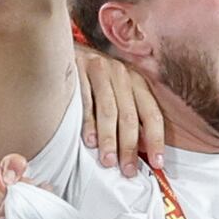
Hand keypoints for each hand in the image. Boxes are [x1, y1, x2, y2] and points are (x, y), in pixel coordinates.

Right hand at [78, 51, 174, 166]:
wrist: (61, 48)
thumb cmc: (92, 79)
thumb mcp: (117, 91)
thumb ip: (129, 115)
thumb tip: (140, 152)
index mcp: (137, 82)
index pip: (152, 114)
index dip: (156, 140)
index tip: (157, 163)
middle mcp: (121, 74)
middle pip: (130, 116)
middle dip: (129, 146)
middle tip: (126, 170)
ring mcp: (100, 70)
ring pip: (109, 110)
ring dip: (109, 139)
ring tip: (107, 161)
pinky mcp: (78, 69)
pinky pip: (85, 100)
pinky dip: (88, 122)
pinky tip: (89, 141)